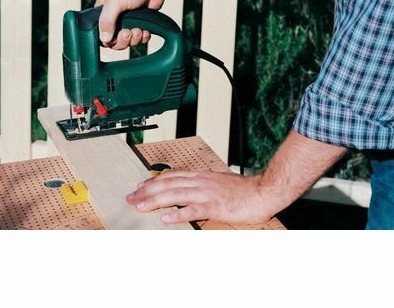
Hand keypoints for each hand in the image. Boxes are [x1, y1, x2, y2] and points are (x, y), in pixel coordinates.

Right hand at [94, 0, 164, 48]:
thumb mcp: (114, 3)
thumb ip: (106, 20)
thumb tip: (104, 39)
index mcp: (102, 11)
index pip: (99, 33)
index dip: (107, 39)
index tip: (115, 37)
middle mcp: (113, 18)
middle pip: (114, 41)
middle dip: (123, 40)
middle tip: (129, 33)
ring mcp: (127, 22)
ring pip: (127, 41)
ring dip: (134, 39)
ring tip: (139, 30)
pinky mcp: (139, 24)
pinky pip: (139, 39)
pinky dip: (143, 38)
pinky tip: (146, 31)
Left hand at [126, 170, 274, 224]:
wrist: (262, 191)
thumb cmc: (241, 190)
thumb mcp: (217, 182)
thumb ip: (201, 184)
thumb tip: (187, 188)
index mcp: (201, 176)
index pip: (171, 176)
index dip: (153, 181)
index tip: (139, 186)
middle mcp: (200, 182)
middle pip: (168, 184)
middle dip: (147, 191)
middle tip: (132, 198)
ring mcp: (207, 193)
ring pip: (175, 194)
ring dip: (156, 200)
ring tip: (141, 206)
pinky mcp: (215, 206)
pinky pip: (193, 210)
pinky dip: (178, 213)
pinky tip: (166, 218)